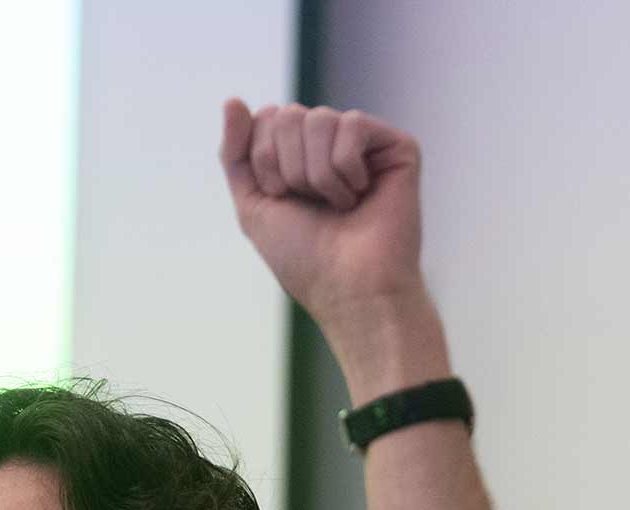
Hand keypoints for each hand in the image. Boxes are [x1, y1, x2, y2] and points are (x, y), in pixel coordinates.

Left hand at [218, 99, 424, 327]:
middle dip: (287, 166)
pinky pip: (353, 124)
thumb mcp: (253, 204)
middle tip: (311, 203)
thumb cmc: (305, 257)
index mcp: (299, 155)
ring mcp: (366, 145)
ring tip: (338, 205)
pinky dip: (346, 168)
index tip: (282, 198)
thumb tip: (232, 100)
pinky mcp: (397, 147)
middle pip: (288, 114)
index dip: (263, 159)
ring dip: (316, 174)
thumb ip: (236, 153)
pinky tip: (361, 195)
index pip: (267, 117)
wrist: (350, 289)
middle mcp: (332, 145)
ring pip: (319, 118)